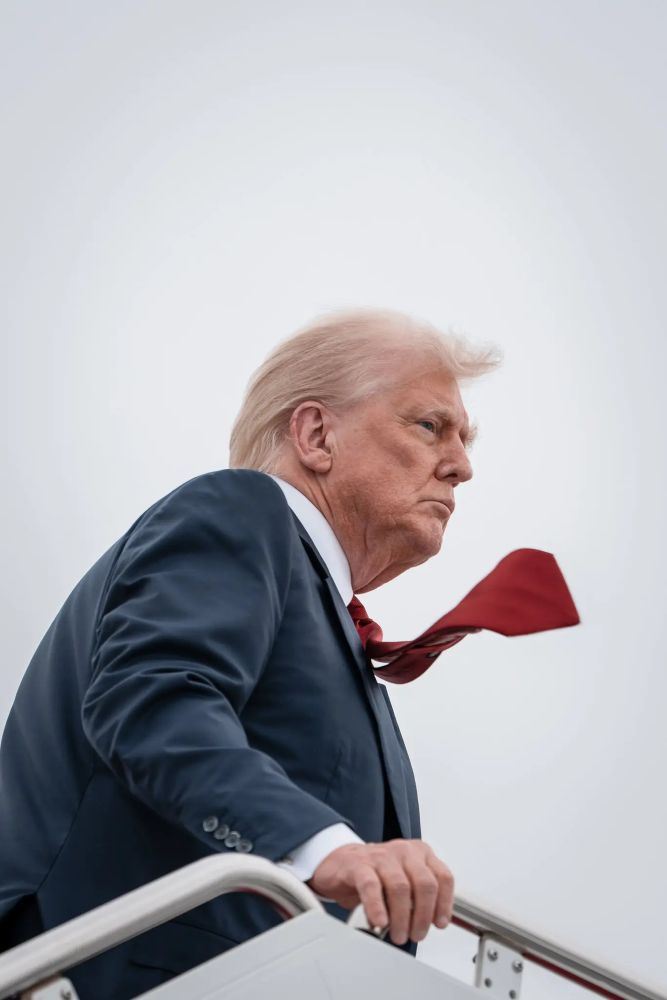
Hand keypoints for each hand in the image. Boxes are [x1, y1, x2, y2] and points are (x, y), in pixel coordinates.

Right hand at [307, 838, 453, 944]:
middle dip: (423, 916)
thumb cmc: (376, 875)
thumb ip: (419, 898)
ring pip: (400, 887)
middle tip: (416, 934)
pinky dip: (377, 907)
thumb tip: (430, 923)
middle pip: (424, 884)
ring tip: (398, 934)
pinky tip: (379, 922)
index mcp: (420, 854)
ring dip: (402, 918)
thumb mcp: (404, 881)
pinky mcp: (359, 864)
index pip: (443, 877)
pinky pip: (371, 886)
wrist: (340, 863)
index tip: (439, 924)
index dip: (444, 904)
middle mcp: (404, 851)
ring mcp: (381, 856)